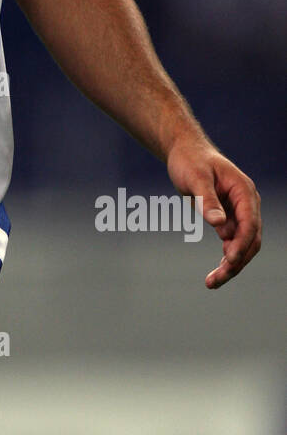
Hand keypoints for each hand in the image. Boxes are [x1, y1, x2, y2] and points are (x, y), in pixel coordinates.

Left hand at [166, 139, 261, 288]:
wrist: (184, 152)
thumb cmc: (190, 160)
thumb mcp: (196, 177)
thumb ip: (208, 200)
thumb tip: (220, 226)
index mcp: (244, 191)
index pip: (250, 224)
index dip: (241, 245)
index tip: (228, 262)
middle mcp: (246, 203)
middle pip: (250, 239)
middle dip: (236, 262)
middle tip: (215, 280)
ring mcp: (238, 212)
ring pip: (242, 244)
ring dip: (231, 264)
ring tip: (212, 282)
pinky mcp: (227, 218)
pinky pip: (231, 242)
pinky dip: (226, 257)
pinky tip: (215, 273)